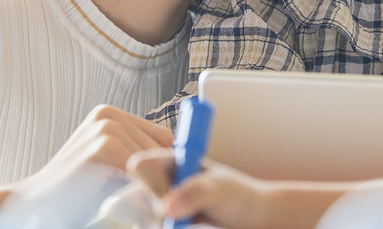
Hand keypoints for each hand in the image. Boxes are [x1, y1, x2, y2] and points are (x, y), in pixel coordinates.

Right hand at [10, 105, 172, 209]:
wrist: (36, 204)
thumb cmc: (76, 191)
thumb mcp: (109, 166)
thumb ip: (136, 157)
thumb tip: (181, 163)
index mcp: (110, 115)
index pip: (161, 138)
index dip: (162, 165)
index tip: (159, 187)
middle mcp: (109, 114)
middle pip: (160, 149)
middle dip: (155, 176)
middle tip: (138, 197)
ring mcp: (106, 127)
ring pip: (152, 163)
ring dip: (144, 186)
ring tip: (121, 198)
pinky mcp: (105, 145)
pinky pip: (141, 173)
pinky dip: (138, 192)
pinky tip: (118, 201)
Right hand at [128, 148, 271, 228]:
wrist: (247, 217)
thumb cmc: (237, 196)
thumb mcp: (221, 190)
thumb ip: (195, 193)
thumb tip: (166, 208)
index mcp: (170, 161)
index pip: (141, 165)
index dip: (151, 186)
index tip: (171, 205)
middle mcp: (159, 181)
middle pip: (135, 196)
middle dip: (155, 214)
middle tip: (180, 222)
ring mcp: (158, 203)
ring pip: (141, 219)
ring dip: (160, 225)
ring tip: (188, 224)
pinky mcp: (162, 221)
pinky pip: (149, 226)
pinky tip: (185, 227)